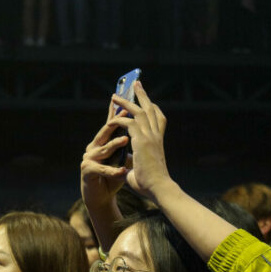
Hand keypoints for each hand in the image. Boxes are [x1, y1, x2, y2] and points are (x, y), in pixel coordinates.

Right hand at [80, 101, 129, 215]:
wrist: (101, 197)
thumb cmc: (112, 177)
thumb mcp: (122, 159)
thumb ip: (127, 146)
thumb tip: (140, 131)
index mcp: (102, 142)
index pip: (111, 125)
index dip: (118, 113)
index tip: (127, 102)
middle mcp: (93, 147)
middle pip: (105, 132)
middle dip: (116, 121)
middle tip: (126, 112)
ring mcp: (88, 158)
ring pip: (104, 149)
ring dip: (115, 144)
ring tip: (126, 139)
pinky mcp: (87, 170)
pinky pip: (101, 169)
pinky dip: (113, 170)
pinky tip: (123, 171)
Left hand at [112, 82, 169, 200]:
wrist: (158, 188)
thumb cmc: (150, 183)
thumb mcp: (141, 167)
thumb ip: (135, 161)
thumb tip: (128, 161)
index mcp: (158, 140)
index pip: (159, 119)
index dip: (154, 108)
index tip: (149, 101)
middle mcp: (156, 135)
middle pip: (151, 108)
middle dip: (142, 95)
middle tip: (136, 83)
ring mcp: (150, 136)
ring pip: (139, 111)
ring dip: (126, 102)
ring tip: (116, 95)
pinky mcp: (141, 140)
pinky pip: (129, 123)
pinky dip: (119, 119)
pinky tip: (111, 119)